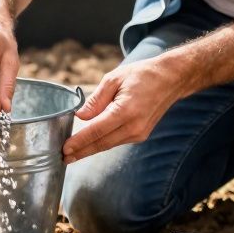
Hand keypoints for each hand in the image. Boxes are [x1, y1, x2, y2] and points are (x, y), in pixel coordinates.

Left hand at [63, 56, 190, 163]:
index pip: (96, 131)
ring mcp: (139, 133)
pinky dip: (102, 143)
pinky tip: (90, 144)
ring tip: (72, 154)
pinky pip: (117, 141)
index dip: (79, 141)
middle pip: (101, 143)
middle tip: (63, 158)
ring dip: (90, 149)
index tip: (64, 149)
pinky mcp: (141, 134)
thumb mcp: (114, 79)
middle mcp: (134, 126)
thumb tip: (80, 116)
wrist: (171, 79)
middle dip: (81, 152)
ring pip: (108, 144)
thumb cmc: (142, 75)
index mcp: (126, 111)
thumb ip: (96, 100)